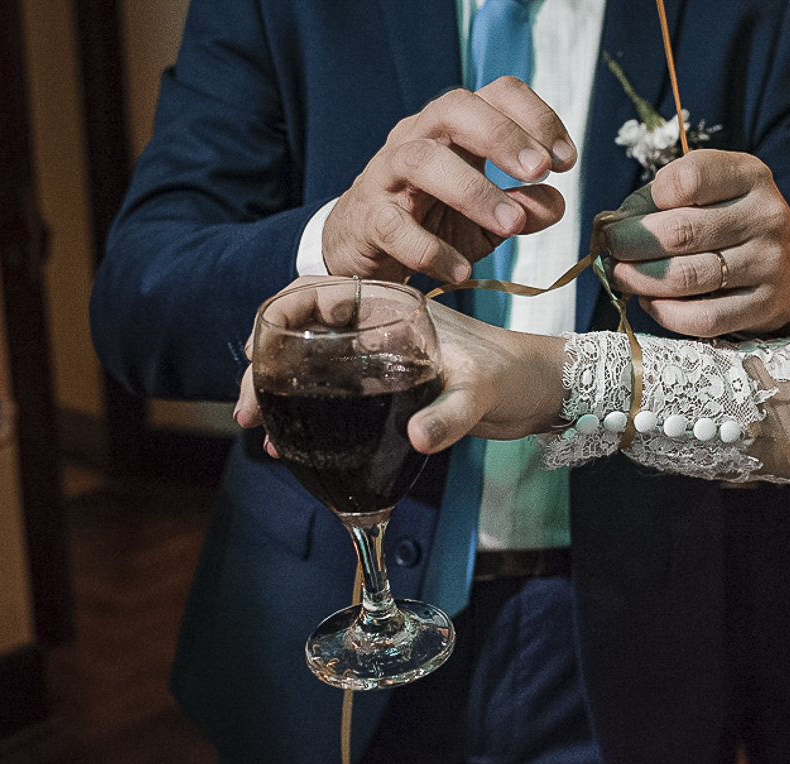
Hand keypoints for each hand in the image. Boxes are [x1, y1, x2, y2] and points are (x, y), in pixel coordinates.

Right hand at [234, 277, 565, 455]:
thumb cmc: (517, 373)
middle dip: (266, 368)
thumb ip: (451, 413)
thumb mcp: (483, 389)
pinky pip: (337, 392)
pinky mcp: (389, 386)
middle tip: (249, 411)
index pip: (316, 294)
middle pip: (304, 334)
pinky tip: (295, 444)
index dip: (277, 321)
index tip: (255, 356)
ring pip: (314, 365)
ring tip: (265, 433)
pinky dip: (311, 414)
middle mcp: (379, 325)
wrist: (541, 392)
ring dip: (283, 395)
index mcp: (393, 304)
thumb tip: (417, 437)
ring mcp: (381, 356)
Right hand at [323, 76, 577, 283]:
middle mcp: (419, 137)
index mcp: (455, 128)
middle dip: (502, 136)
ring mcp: (388, 174)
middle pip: (454, 109)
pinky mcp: (368, 218)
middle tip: (540, 170)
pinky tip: (461, 269)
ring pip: (422, 160)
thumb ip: (524, 210)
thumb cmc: (430, 220)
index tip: (565, 160)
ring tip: (511, 224)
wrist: (363, 246)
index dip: (536, 118)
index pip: (496, 94)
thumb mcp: (486, 218)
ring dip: (473, 190)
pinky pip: (395, 226)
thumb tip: (556, 204)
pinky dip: (430, 249)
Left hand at [600, 149, 789, 336]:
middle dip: (629, 242)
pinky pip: (702, 318)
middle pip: (679, 232)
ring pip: (685, 277)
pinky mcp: (762, 306)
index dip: (649, 197)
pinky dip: (665, 313)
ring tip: (621, 275)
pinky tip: (652, 302)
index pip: (689, 178)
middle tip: (610, 247)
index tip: (632, 212)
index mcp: (748, 176)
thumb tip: (611, 225)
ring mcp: (766, 263)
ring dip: (639, 280)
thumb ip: (662, 200)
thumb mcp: (711, 192)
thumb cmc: (732, 224)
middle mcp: (764, 216)